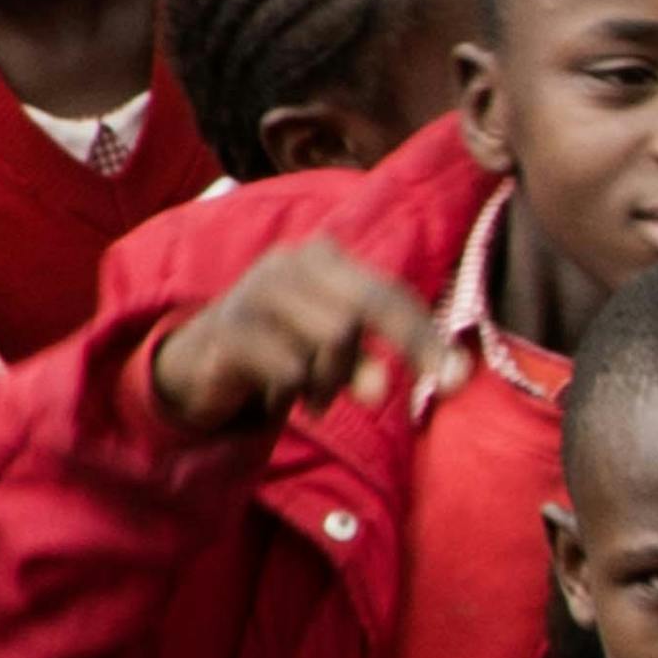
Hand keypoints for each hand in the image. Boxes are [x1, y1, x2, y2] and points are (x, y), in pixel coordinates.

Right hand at [146, 232, 444, 434]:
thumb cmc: (283, 350)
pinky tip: (282, 398)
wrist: (196, 363)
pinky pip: (290, 367)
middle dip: (387, 356)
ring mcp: (256, 291)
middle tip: (382, 399)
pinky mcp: (229, 329)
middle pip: (365, 308)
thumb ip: (370, 356)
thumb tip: (393, 389)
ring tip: (316, 396)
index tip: (460, 380)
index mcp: (326, 259)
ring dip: (331, 382)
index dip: (425, 337)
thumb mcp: (334, 349)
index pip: (389, 294)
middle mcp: (291, 263)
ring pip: (331, 339)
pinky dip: (296, 391)